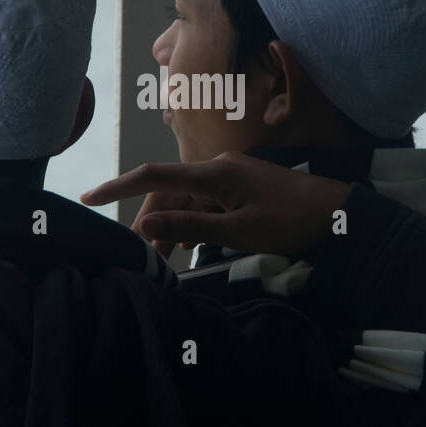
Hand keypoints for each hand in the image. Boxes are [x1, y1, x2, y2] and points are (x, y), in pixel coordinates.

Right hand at [81, 151, 351, 256]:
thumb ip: (189, 226)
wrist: (337, 213)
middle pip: (167, 193)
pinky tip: (186, 245)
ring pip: (185, 201)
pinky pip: (205, 204)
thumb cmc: (290, 221)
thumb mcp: (237, 230)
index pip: (153, 176)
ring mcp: (230, 177)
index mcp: (214, 173)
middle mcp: (217, 168)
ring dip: (170, 227)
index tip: (88, 197)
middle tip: (138, 255)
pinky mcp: (240, 188)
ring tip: (161, 258)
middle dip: (148, 221)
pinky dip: (191, 223)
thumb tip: (144, 223)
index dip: (118, 187)